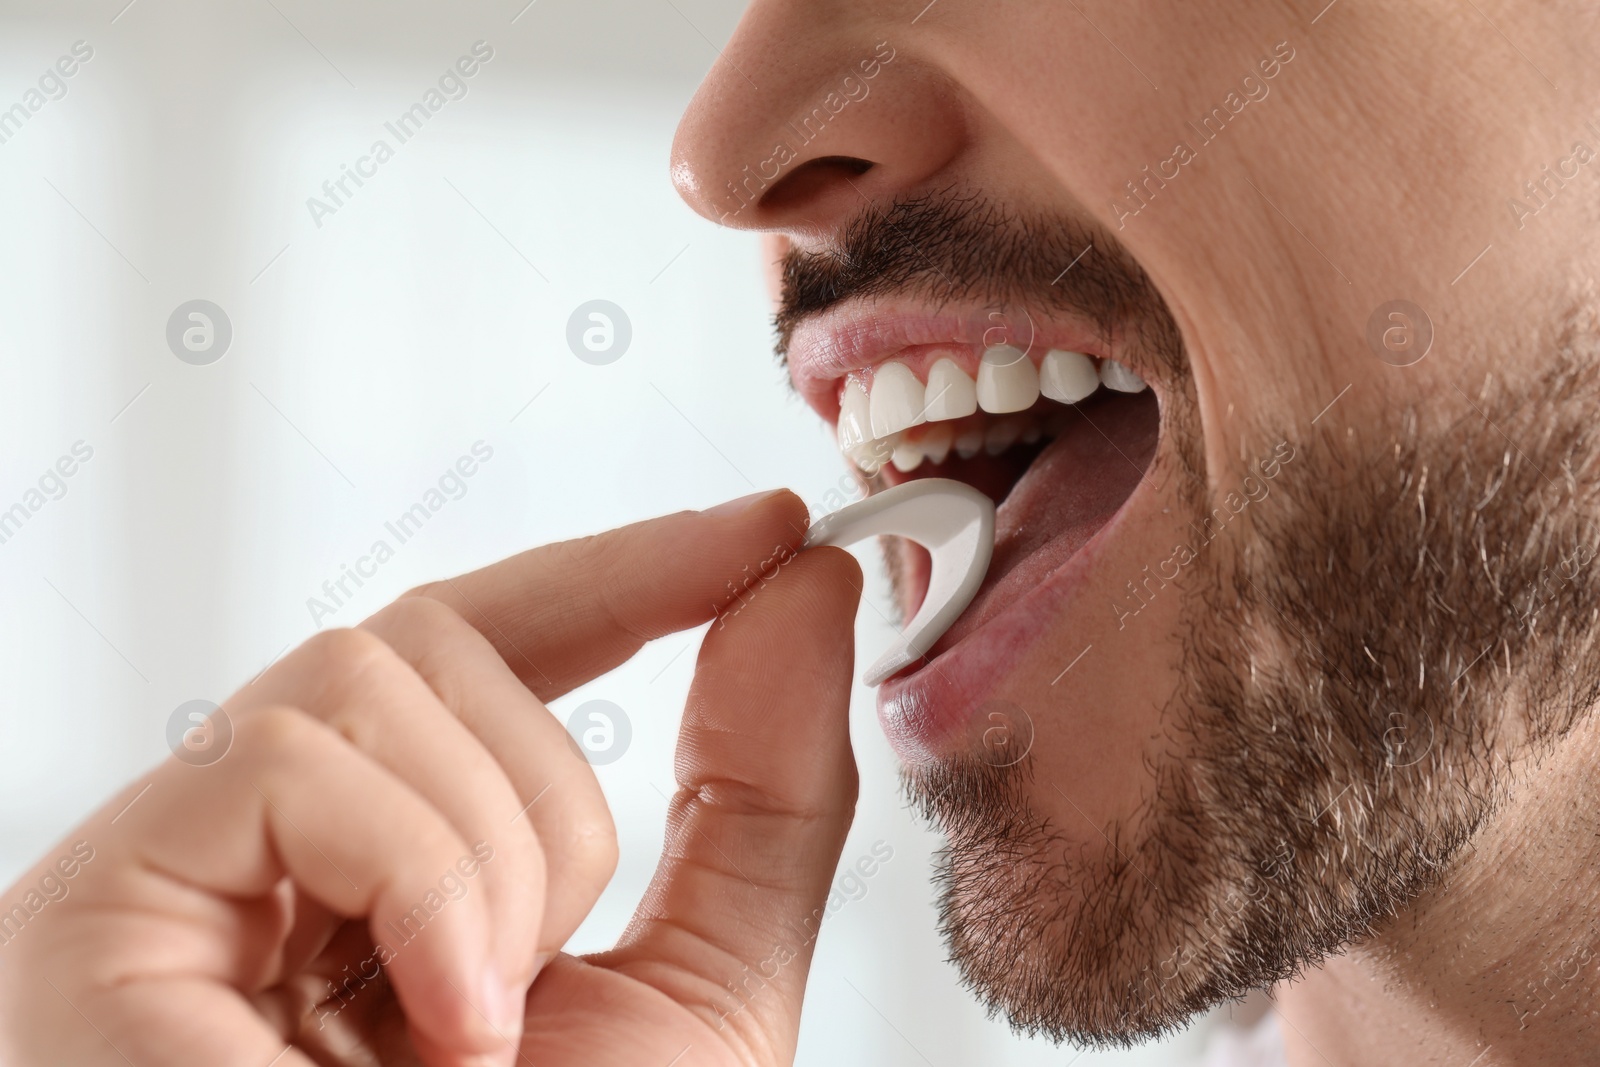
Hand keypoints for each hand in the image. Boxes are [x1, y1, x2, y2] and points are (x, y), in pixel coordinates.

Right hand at [0, 490, 863, 1066]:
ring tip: (476, 1030)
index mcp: (389, 878)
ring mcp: (166, 877)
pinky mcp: (92, 910)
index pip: (490, 650)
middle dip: (555, 789)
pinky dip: (418, 879)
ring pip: (369, 678)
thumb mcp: (703, 999)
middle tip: (543, 975)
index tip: (765, 529)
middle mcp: (263, 861)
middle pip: (429, 647)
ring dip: (494, 850)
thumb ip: (759, 795)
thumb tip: (802, 591)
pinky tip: (438, 1018)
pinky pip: (287, 760)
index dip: (628, 570)